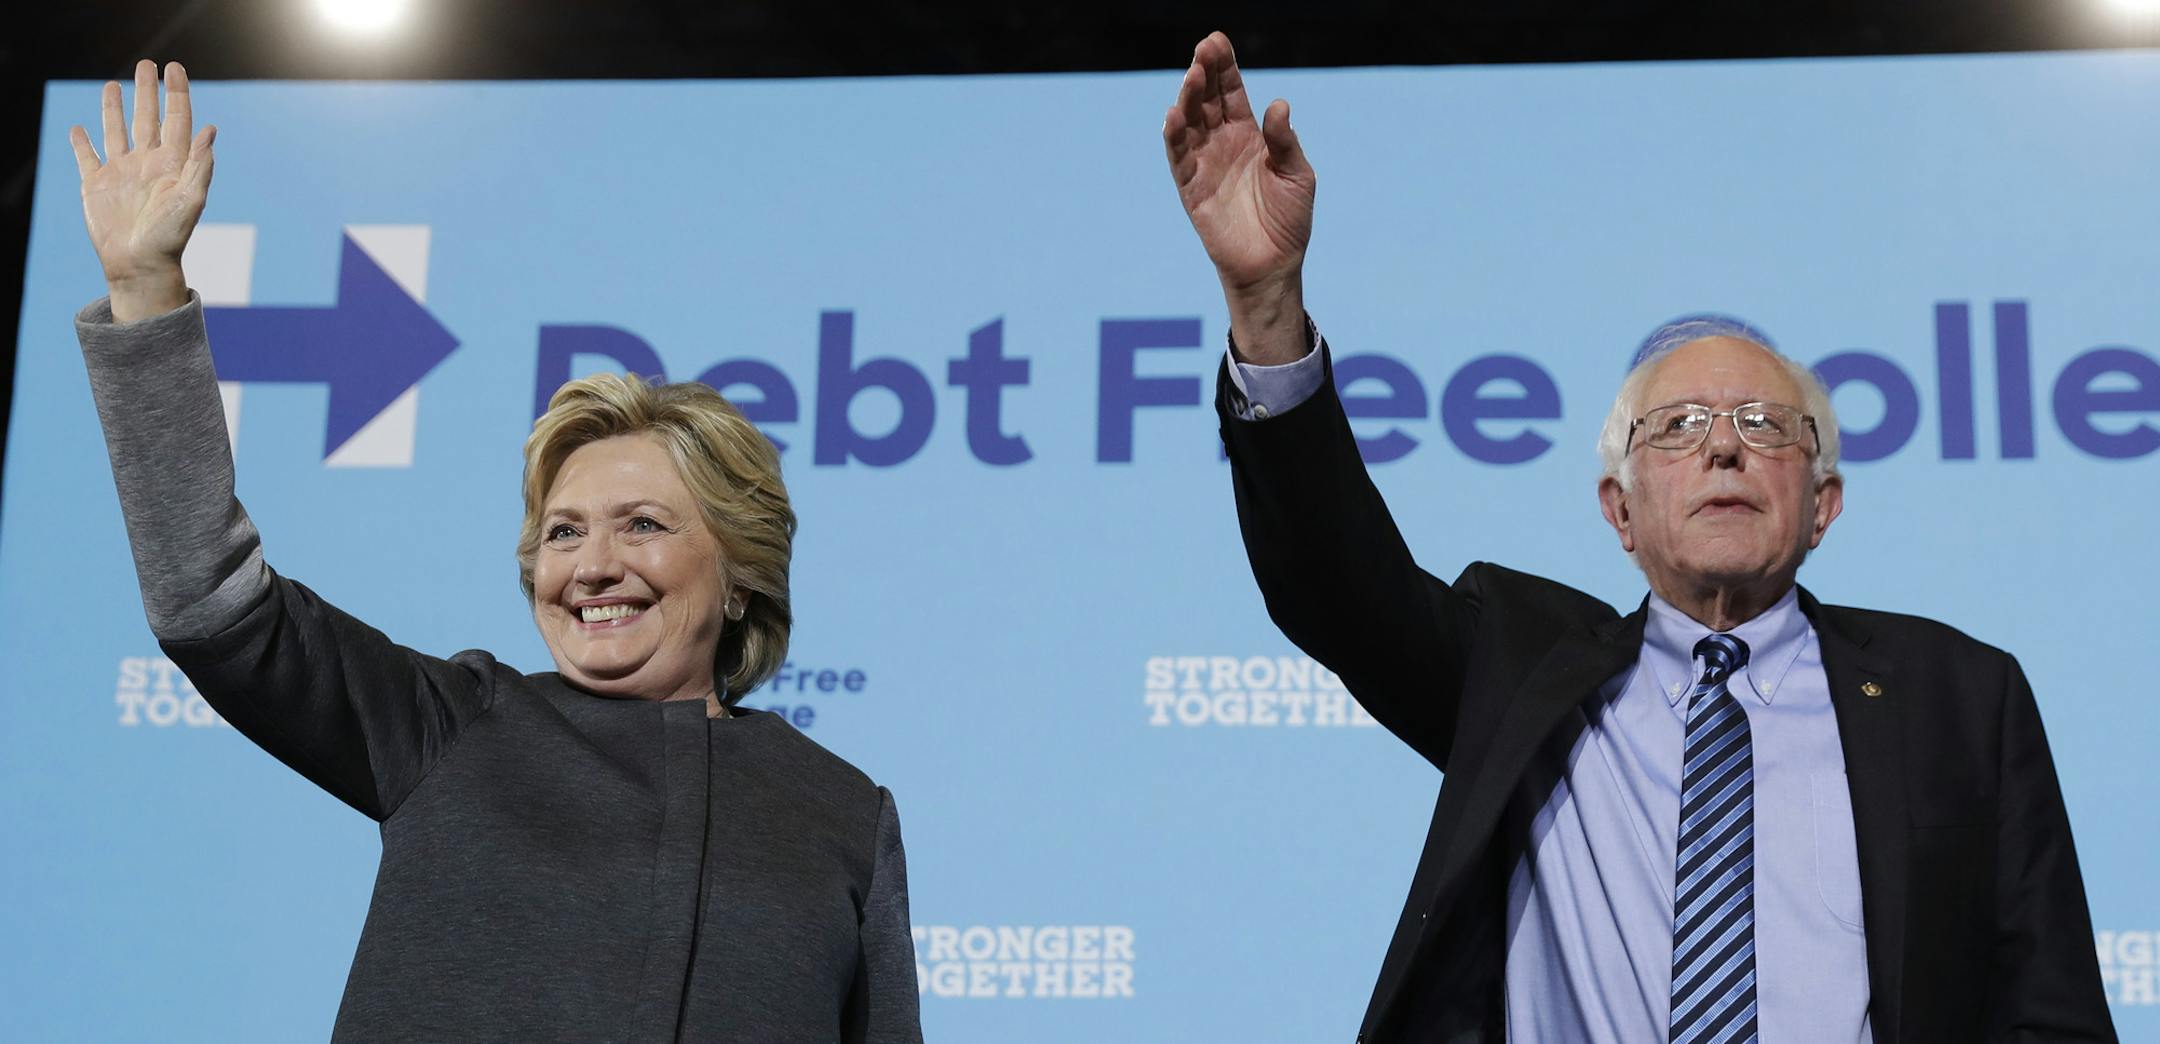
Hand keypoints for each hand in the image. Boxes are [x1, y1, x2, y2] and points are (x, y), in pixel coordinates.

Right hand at [70, 60, 215, 320]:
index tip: (174, 68)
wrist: (140, 264)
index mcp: (173, 164)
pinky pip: (87, 158)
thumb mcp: (190, 199)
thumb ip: (200, 165)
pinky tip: (79, 129)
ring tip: (114, 85)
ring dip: (115, 108)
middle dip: (147, 91)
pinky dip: (82, 143)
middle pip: (147, 118)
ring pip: (117, 131)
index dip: (177, 94)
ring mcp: (121, 173)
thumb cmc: (170, 236)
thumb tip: (210, 130)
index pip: (177, 120)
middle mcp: (148, 164)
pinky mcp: (96, 185)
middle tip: (147, 63)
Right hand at [1163, 32, 1313, 363]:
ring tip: (1193, 76)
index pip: (1232, 92)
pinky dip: (1174, 137)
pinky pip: (1178, 158)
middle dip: (1204, 73)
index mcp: (1249, 135)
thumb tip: (1278, 104)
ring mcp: (1204, 164)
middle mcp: (1222, 143)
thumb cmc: (1289, 220)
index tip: (1217, 41)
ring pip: (1189, 123)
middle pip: (1207, 100)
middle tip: (1204, 50)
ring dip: (1188, 98)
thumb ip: (1284, 141)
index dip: (1225, 66)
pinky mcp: (1191, 189)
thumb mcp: (1297, 174)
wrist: (1274, 265)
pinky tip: (1174, 116)